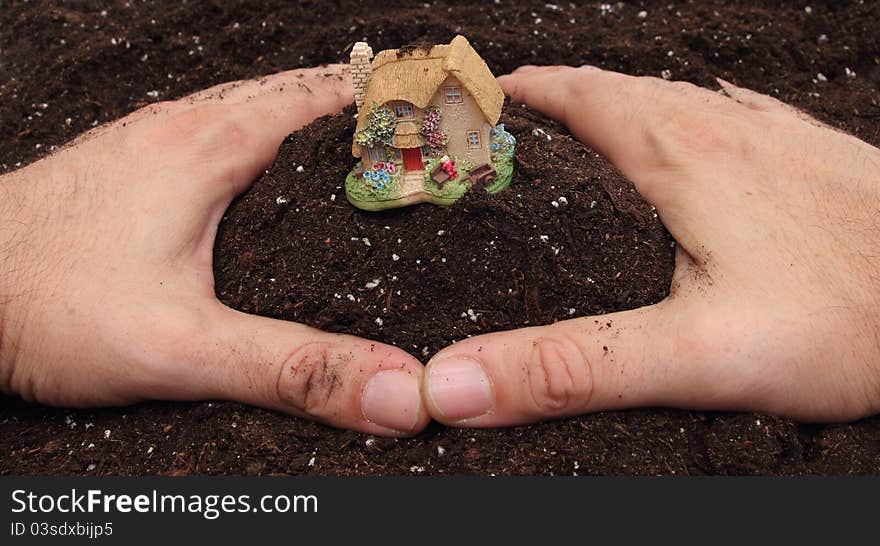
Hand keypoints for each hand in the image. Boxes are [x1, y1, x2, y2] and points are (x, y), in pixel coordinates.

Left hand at [0, 66, 428, 436]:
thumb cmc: (42, 304)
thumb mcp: (183, 347)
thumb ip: (294, 367)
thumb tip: (396, 386)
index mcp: (212, 146)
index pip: (326, 95)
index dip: (390, 95)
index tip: (442, 96)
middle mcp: (184, 126)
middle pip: (295, 89)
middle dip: (361, 97)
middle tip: (414, 116)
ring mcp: (150, 140)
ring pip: (252, 102)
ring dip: (310, 107)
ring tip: (356, 128)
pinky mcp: (126, 164)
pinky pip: (213, 123)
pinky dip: (261, 127)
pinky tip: (259, 163)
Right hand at [421, 65, 879, 425]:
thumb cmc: (859, 320)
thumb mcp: (692, 354)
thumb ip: (571, 367)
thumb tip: (460, 379)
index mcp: (684, 156)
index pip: (583, 96)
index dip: (529, 90)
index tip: (489, 91)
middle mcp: (731, 131)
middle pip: (628, 89)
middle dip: (568, 91)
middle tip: (532, 106)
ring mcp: (780, 141)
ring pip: (684, 99)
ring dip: (629, 99)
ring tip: (599, 117)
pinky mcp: (821, 164)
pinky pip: (739, 119)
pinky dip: (697, 119)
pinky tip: (711, 137)